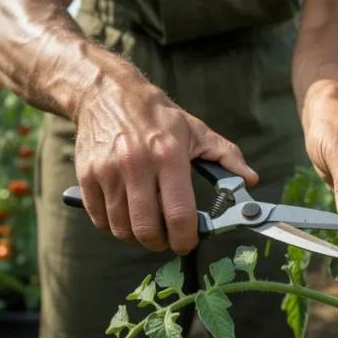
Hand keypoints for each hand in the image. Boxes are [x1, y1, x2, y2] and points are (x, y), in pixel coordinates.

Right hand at [73, 83, 257, 253]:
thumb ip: (226, 156)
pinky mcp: (86, 177)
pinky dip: (114, 227)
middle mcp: (136, 165)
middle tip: (167, 239)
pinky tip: (127, 217)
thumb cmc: (156, 116)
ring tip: (149, 227)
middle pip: (147, 229)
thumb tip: (250, 180)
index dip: (186, 238)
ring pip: (122, 229)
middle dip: (161, 243)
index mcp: (169, 156)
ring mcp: (108, 172)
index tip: (188, 242)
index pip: (180, 214)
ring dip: (138, 238)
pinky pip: (100, 219)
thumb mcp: (196, 130)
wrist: (107, 93)